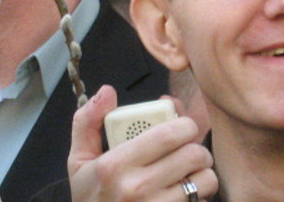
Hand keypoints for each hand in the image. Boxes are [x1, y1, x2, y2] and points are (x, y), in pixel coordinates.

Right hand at [68, 85, 217, 200]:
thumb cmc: (90, 197)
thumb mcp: (79, 162)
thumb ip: (87, 122)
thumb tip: (107, 91)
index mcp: (114, 165)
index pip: (168, 134)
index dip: (185, 125)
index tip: (183, 127)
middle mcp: (136, 189)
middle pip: (192, 154)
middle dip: (197, 148)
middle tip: (189, 150)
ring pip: (205, 179)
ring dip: (203, 173)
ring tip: (190, 174)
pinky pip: (202, 201)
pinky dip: (201, 195)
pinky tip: (183, 195)